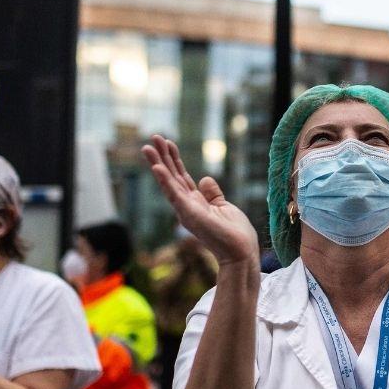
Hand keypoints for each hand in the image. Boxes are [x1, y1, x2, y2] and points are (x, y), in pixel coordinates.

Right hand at [142, 135, 258, 267]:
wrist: (240, 251)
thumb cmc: (234, 233)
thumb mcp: (223, 206)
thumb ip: (213, 193)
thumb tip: (204, 178)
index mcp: (195, 202)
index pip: (181, 177)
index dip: (174, 159)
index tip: (168, 143)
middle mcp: (187, 205)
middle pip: (172, 176)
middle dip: (162, 157)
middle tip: (154, 137)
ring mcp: (186, 210)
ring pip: (169, 182)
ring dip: (157, 164)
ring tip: (148, 147)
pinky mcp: (189, 214)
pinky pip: (174, 194)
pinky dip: (165, 181)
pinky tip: (157, 167)